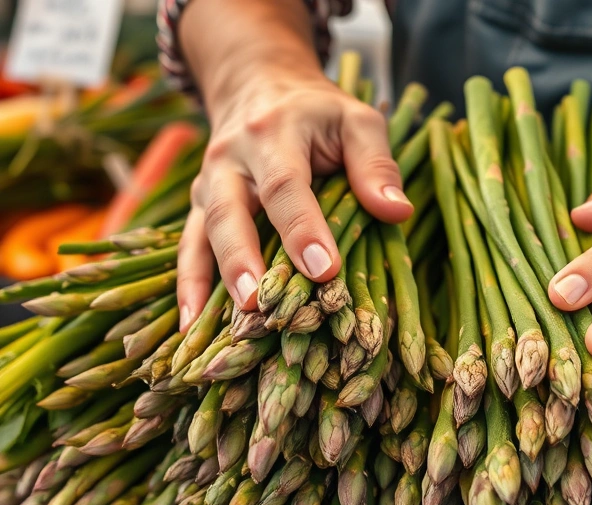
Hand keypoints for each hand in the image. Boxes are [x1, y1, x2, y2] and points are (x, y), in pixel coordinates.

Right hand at [177, 72, 411, 329]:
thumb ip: (376, 163)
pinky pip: (188, 245)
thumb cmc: (318, 112)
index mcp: (274, 134)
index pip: (286, 186)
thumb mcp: (356, 120)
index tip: (324, 270)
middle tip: (260, 305)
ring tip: (220, 326)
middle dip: (243, 260)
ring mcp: (209, 184)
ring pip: (202, 233)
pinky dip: (187, 285)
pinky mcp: (200, 206)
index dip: (302, 229)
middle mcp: (232, 159)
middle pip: (230, 211)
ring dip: (209, 281)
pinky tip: (189, 325)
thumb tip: (397, 211)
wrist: (260, 85)